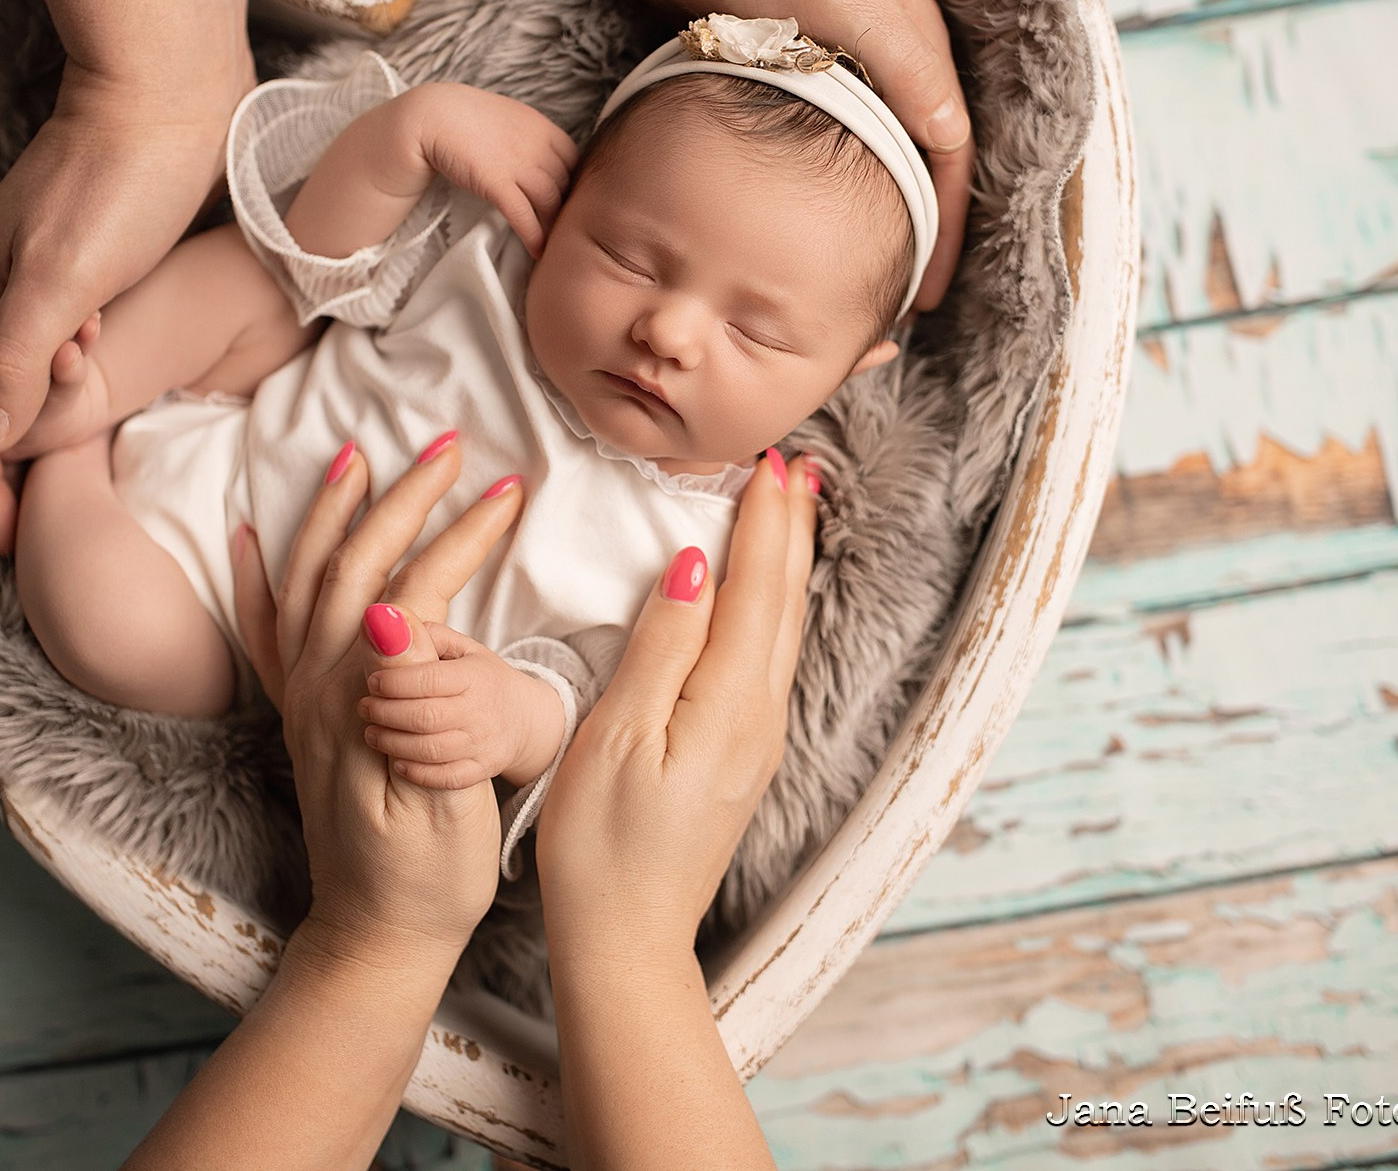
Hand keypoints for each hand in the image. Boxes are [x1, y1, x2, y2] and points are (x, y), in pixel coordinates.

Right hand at [0, 59, 248, 552]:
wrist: (172, 86)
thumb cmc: (122, 180)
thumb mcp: (65, 279)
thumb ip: (18, 357)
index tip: (17, 547)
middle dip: (3, 478)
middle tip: (50, 529)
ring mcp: (44, 282)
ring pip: (23, 383)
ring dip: (42, 436)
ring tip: (82, 477)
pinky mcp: (93, 269)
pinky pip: (64, 353)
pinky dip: (76, 393)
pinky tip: (116, 405)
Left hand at [230, 435, 520, 960]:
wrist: (374, 938)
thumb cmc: (423, 880)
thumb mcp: (435, 797)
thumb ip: (414, 703)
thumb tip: (389, 614)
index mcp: (358, 702)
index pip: (409, 588)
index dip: (459, 534)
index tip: (508, 491)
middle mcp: (315, 689)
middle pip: (350, 564)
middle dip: (400, 496)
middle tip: (447, 445)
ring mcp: (299, 700)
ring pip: (304, 579)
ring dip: (330, 511)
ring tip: (356, 455)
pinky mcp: (297, 716)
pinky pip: (265, 630)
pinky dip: (257, 575)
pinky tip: (254, 536)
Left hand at [357, 629, 568, 789]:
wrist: (525, 718)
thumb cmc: (483, 678)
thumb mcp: (465, 648)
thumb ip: (430, 635)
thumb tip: (390, 621)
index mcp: (474, 676)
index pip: (428, 679)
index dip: (393, 681)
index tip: (371, 681)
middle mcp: (480, 711)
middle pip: (424, 717)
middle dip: (386, 713)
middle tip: (364, 708)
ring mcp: (483, 744)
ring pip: (431, 750)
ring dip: (393, 743)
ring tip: (371, 733)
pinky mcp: (482, 770)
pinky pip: (446, 778)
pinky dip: (417, 773)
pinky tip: (396, 761)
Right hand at [390, 84, 577, 257]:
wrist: (432, 115)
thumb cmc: (464, 116)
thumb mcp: (506, 117)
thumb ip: (526, 135)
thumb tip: (535, 155)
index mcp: (540, 126)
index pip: (574, 159)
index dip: (572, 181)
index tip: (565, 199)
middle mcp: (536, 144)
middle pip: (565, 183)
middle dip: (565, 207)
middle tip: (562, 228)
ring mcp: (518, 164)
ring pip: (550, 201)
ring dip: (553, 225)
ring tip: (552, 243)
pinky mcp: (497, 183)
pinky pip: (524, 214)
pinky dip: (534, 235)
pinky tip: (537, 250)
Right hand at [537, 450, 819, 958]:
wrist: (628, 937)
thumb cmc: (603, 844)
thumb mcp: (618, 735)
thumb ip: (663, 646)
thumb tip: (693, 567)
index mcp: (729, 702)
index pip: (756, 587)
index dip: (764, 521)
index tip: (769, 460)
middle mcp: (759, 716)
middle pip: (783, 602)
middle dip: (789, 529)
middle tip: (794, 465)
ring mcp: (756, 740)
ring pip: (782, 630)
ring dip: (786, 565)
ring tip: (790, 511)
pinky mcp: (741, 757)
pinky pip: (768, 659)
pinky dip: (770, 608)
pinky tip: (761, 599)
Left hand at [593, 0, 974, 313]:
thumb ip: (903, 63)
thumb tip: (950, 135)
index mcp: (908, 43)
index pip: (944, 155)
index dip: (940, 228)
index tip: (920, 296)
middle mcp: (877, 54)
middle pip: (908, 161)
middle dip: (906, 234)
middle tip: (882, 306)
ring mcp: (824, 57)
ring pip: (858, 155)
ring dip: (859, 214)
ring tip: (839, 278)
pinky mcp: (771, 59)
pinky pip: (806, 140)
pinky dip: (810, 186)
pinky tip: (784, 224)